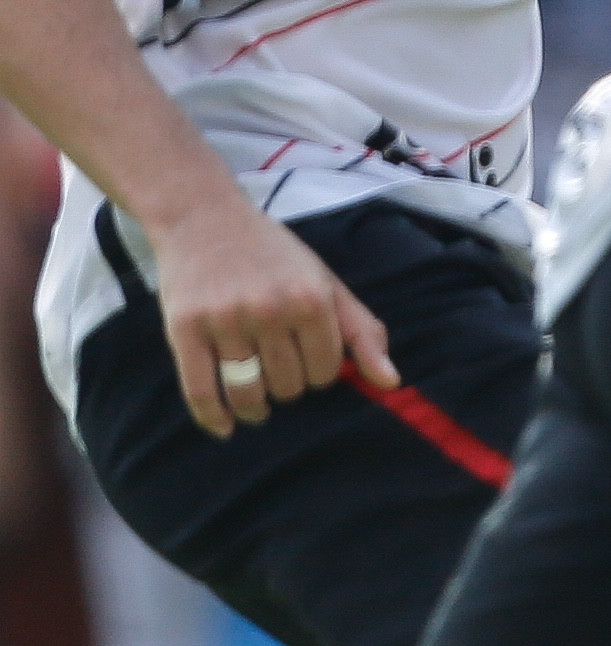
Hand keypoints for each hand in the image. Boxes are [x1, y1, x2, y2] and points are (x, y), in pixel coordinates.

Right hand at [143, 195, 391, 437]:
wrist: (204, 218)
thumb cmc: (274, 255)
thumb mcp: (326, 283)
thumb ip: (362, 332)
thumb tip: (390, 383)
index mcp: (310, 300)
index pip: (326, 372)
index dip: (320, 375)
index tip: (308, 363)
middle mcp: (269, 311)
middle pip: (288, 386)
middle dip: (288, 387)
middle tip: (278, 371)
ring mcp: (225, 321)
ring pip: (248, 393)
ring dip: (256, 408)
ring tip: (257, 405)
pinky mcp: (184, 329)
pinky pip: (200, 390)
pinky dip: (213, 417)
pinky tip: (224, 427)